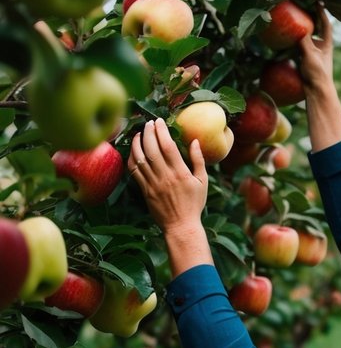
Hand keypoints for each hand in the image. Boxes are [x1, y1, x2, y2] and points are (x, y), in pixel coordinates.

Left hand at [128, 117, 207, 233]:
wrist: (180, 226)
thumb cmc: (194, 204)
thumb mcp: (202, 182)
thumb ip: (198, 160)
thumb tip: (195, 141)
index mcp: (180, 173)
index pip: (168, 146)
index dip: (162, 131)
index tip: (159, 121)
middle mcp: (165, 176)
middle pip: (152, 149)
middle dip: (148, 132)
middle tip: (148, 122)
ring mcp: (153, 183)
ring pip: (140, 158)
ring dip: (138, 143)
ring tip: (139, 133)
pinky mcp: (145, 190)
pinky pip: (134, 172)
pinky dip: (131, 159)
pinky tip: (134, 151)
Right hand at [296, 5, 334, 94]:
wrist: (316, 92)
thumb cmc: (317, 74)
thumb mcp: (311, 55)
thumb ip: (305, 41)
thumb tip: (299, 28)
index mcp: (327, 44)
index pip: (326, 24)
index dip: (322, 13)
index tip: (317, 2)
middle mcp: (321, 47)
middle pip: (317, 28)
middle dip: (311, 17)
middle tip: (303, 6)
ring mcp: (313, 53)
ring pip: (308, 36)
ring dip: (302, 28)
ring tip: (295, 17)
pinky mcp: (306, 59)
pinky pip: (300, 46)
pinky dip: (295, 39)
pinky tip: (288, 35)